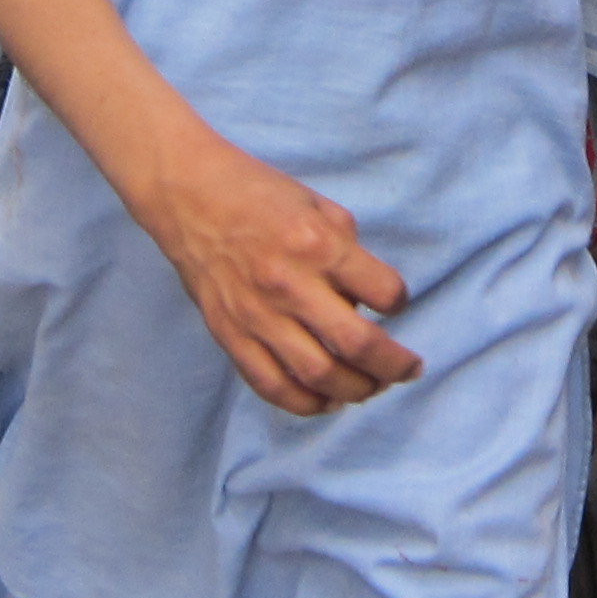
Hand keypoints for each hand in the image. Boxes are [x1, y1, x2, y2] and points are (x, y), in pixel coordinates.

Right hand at [136, 129, 421, 413]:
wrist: (188, 196)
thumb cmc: (258, 194)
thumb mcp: (317, 204)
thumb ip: (347, 250)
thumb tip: (367, 300)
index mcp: (317, 244)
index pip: (383, 292)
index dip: (399, 303)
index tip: (396, 305)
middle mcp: (289, 284)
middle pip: (356, 344)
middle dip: (393, 366)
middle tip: (408, 370)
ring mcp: (257, 315)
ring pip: (318, 375)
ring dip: (355, 391)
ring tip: (371, 387)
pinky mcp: (230, 335)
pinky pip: (272, 385)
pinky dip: (306, 403)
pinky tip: (326, 401)